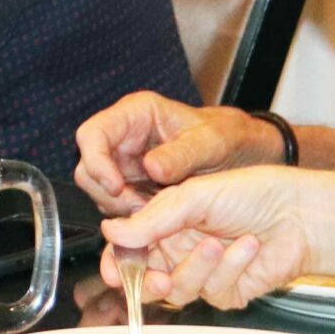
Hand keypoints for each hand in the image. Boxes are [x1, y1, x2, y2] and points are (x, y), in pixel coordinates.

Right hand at [73, 92, 290, 215]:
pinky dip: (133, 216)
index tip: (117, 187)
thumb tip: (151, 168)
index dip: (97, 162)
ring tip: (157, 213)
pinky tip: (159, 219)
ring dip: (122, 208)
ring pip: (100, 190)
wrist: (245, 155)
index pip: (92, 134)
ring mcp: (127, 163)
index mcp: (136, 114)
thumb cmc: (229, 138)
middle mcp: (124, 137)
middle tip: (141, 209)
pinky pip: (118, 204)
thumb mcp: (211, 143)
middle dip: (109, 192)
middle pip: (89, 166)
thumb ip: (182, 155)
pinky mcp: (134, 185)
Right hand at [99, 166, 334, 309]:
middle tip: (157, 278)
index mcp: (165, 224)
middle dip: (149, 283)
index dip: (118, 264)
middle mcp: (180, 250)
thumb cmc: (251, 193)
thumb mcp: (193, 196)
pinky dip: (230, 269)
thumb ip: (151, 218)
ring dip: (198, 268)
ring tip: (218, 243)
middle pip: (148, 280)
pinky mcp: (231, 291)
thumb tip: (110, 232)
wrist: (303, 212)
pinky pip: (215, 293)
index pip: (130, 250)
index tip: (115, 271)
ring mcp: (205, 273)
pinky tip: (248, 246)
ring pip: (180, 291)